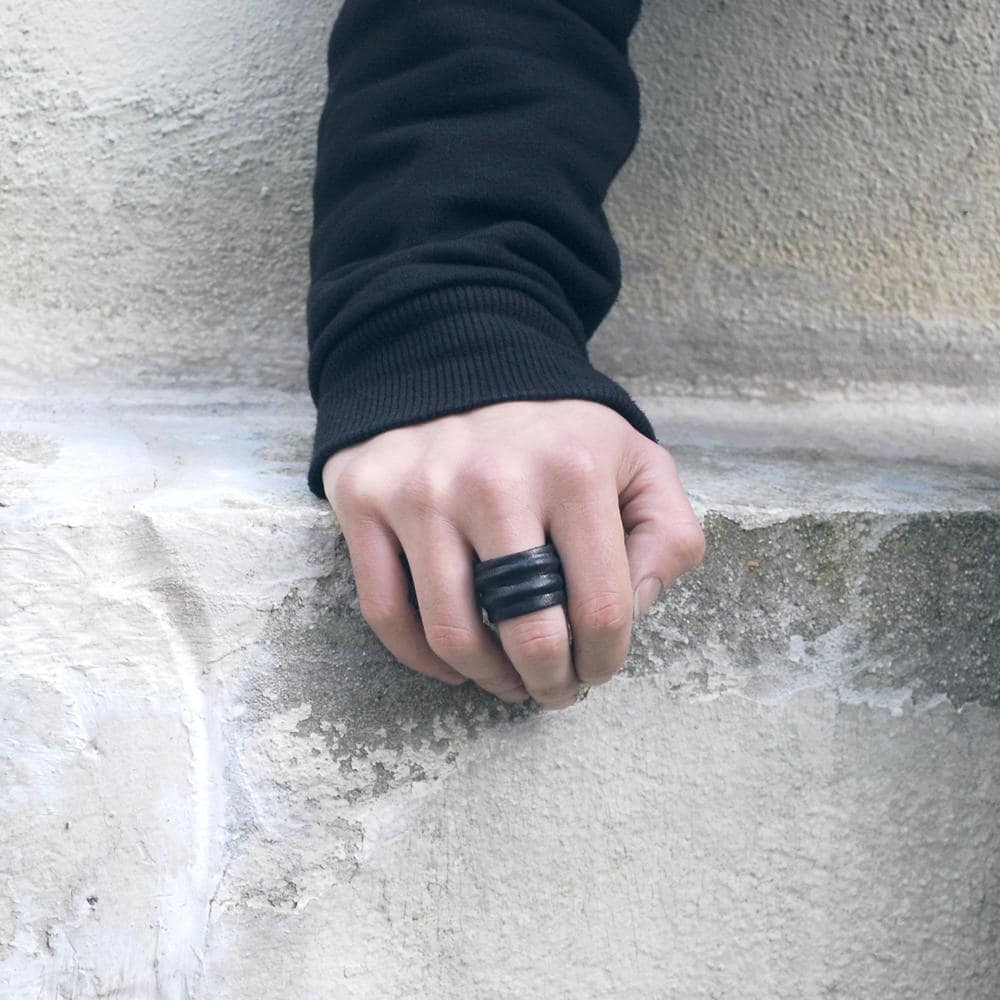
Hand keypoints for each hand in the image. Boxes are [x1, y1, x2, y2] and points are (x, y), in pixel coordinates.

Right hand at [322, 400, 703, 708]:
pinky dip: (420, 657)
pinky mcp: (364, 498)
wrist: (456, 358)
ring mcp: (420, 491)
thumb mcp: (638, 461)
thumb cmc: (555, 430)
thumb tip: (636, 609)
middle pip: (526, 634)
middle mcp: (493, 481)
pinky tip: (452, 662)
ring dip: (487, 679)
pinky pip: (385, 611)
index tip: (597, 668)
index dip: (605, 661)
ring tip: (506, 679)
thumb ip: (669, 533)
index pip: (601, 609)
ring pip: (450, 635)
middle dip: (549, 684)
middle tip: (554, 689)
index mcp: (574, 471)